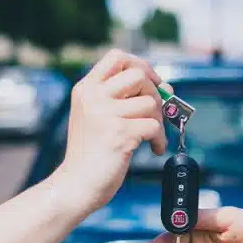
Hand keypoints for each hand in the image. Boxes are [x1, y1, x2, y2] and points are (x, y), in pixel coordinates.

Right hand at [59, 49, 169, 210]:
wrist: (76, 184)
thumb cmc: (91, 154)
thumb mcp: (97, 117)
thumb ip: (123, 99)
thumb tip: (166, 88)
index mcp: (86, 89)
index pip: (117, 57)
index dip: (141, 65)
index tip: (152, 82)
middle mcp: (93, 97)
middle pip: (139, 74)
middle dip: (155, 93)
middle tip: (155, 114)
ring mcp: (105, 115)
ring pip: (151, 102)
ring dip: (159, 121)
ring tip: (151, 137)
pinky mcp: (119, 134)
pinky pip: (154, 126)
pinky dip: (159, 139)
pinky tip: (153, 149)